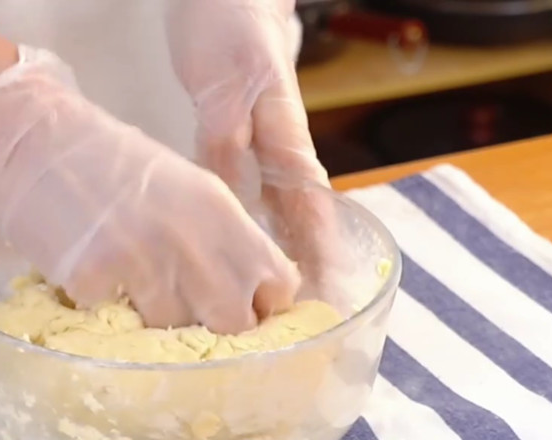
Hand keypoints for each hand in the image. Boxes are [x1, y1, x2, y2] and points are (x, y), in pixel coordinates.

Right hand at [0, 46, 300, 333]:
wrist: (32, 139)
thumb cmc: (106, 160)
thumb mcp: (181, 186)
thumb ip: (216, 236)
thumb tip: (242, 292)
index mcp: (218, 209)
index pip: (277, 282)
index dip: (263, 305)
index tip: (245, 312)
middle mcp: (188, 236)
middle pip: (234, 321)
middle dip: (216, 330)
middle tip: (190, 322)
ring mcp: (140, 258)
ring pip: (172, 329)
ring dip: (154, 323)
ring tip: (129, 290)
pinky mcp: (92, 277)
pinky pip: (111, 321)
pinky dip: (103, 310)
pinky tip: (89, 279)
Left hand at [166, 0, 334, 294]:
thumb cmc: (229, 28)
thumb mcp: (226, 87)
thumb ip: (229, 142)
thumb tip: (236, 205)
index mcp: (285, 142)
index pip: (311, 215)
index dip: (321, 262)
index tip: (325, 305)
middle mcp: (278, 153)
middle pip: (300, 224)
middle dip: (304, 273)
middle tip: (301, 325)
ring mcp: (259, 148)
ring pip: (274, 213)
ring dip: (275, 255)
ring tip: (267, 303)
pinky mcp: (233, 141)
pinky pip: (244, 195)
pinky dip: (242, 226)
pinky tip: (231, 247)